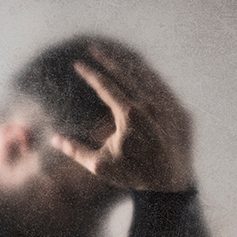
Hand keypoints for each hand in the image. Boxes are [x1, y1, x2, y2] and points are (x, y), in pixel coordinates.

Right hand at [50, 43, 193, 191]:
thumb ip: (75, 150)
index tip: (77, 63)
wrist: (169, 189)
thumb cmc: (132, 176)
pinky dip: (152, 79)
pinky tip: (145, 76)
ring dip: (130, 65)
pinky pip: (166, 90)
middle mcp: (151, 105)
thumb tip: (53, 139)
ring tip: (118, 57)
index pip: (105, 85)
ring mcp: (170, 107)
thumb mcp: (99, 165)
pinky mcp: (183, 114)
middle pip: (126, 73)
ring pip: (148, 77)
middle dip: (107, 59)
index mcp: (129, 113)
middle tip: (94, 48)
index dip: (90, 73)